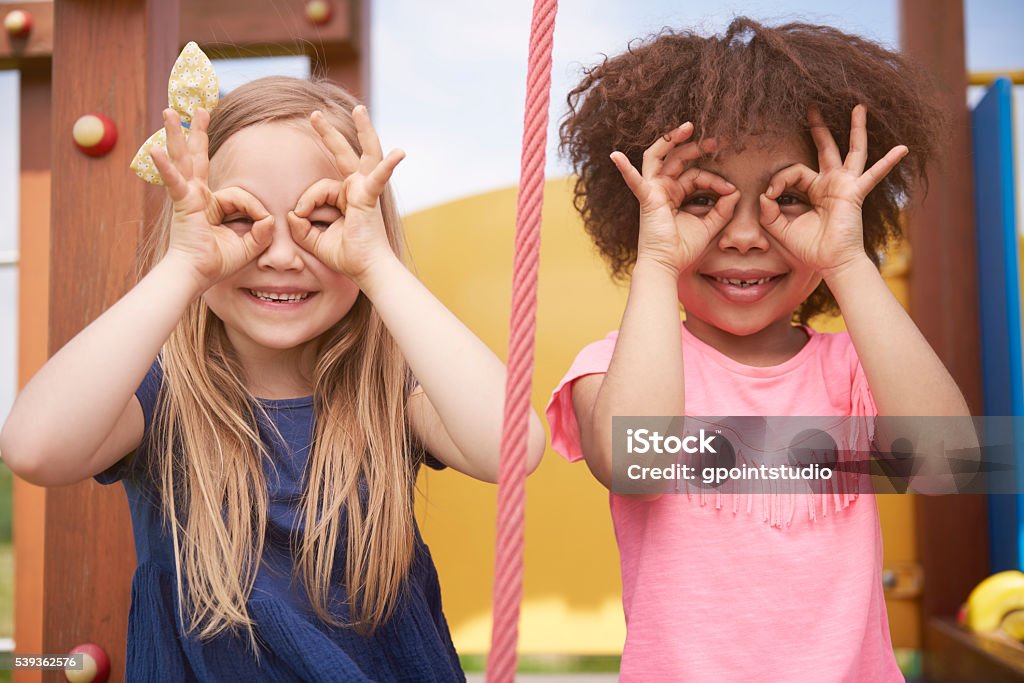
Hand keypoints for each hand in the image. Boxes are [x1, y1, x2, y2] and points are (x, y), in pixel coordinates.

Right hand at [151, 108, 273, 290]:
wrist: (195, 274)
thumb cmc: (216, 263)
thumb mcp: (247, 246)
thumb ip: (262, 232)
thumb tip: (271, 220)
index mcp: (210, 204)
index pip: (239, 194)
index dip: (255, 209)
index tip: (262, 225)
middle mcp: (196, 195)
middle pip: (196, 157)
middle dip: (197, 132)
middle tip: (198, 108)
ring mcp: (186, 196)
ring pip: (184, 159)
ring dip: (177, 134)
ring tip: (170, 111)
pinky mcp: (181, 203)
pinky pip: (175, 182)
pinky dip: (166, 167)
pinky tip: (156, 150)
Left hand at [287, 106, 404, 282]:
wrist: (367, 270)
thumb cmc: (348, 257)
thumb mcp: (314, 240)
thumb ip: (301, 225)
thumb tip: (292, 212)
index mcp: (346, 197)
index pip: (319, 188)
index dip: (306, 203)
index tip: (301, 219)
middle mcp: (357, 189)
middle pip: (346, 154)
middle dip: (330, 134)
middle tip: (314, 114)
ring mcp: (366, 189)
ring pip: (360, 155)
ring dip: (364, 129)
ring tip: (359, 109)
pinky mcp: (371, 196)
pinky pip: (378, 176)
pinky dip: (388, 165)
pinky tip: (400, 153)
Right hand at [611, 122, 738, 275]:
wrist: (667, 265)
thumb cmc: (683, 248)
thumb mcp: (709, 226)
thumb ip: (722, 209)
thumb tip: (735, 191)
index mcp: (675, 194)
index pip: (696, 175)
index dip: (715, 179)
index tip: (731, 190)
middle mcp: (662, 188)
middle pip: (678, 159)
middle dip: (696, 147)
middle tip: (716, 140)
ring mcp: (653, 191)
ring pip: (659, 157)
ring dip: (671, 140)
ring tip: (688, 127)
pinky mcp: (647, 198)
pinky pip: (634, 181)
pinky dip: (624, 168)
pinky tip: (615, 156)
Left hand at [759, 105, 907, 277]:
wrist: (831, 263)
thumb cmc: (809, 248)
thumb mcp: (780, 228)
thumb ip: (769, 211)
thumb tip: (765, 194)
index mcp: (813, 190)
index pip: (793, 172)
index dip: (778, 181)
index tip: (770, 195)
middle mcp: (831, 183)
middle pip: (825, 149)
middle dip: (818, 128)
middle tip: (811, 107)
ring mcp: (845, 186)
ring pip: (852, 151)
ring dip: (856, 129)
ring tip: (858, 107)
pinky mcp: (855, 194)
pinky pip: (873, 175)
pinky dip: (887, 162)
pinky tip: (902, 148)